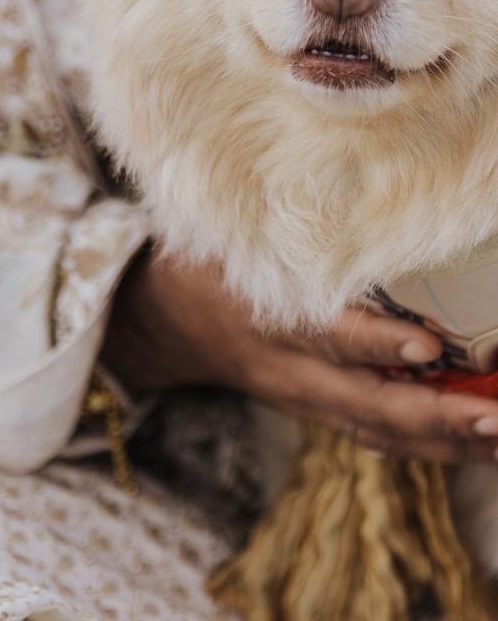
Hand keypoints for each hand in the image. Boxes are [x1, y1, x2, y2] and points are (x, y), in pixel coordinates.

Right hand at [102, 245, 497, 463]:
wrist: (166, 326)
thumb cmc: (208, 267)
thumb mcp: (232, 238)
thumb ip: (287, 230)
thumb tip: (352, 185)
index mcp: (267, 319)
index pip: (328, 335)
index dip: (376, 343)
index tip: (428, 346)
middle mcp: (290, 370)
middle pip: (367, 403)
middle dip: (436, 414)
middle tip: (495, 417)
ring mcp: (305, 399)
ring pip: (381, 430)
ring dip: (446, 440)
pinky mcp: (316, 410)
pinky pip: (376, 436)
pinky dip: (428, 445)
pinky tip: (474, 443)